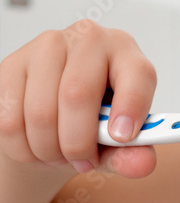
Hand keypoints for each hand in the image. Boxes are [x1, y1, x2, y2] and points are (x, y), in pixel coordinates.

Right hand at [0, 21, 157, 179]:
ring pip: (40, 113)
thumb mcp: (120, 138)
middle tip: (84, 163)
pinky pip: (10, 120)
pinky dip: (23, 148)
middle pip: (77, 95)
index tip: (121, 138)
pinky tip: (37, 146)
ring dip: (49, 150)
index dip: (131, 107)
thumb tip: (143, 164)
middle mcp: (88, 39)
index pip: (136, 73)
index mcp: (126, 52)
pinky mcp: (12, 64)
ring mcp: (46, 47)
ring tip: (60, 155)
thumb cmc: (96, 117)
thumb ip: (134, 152)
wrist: (56, 111)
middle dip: (78, 143)